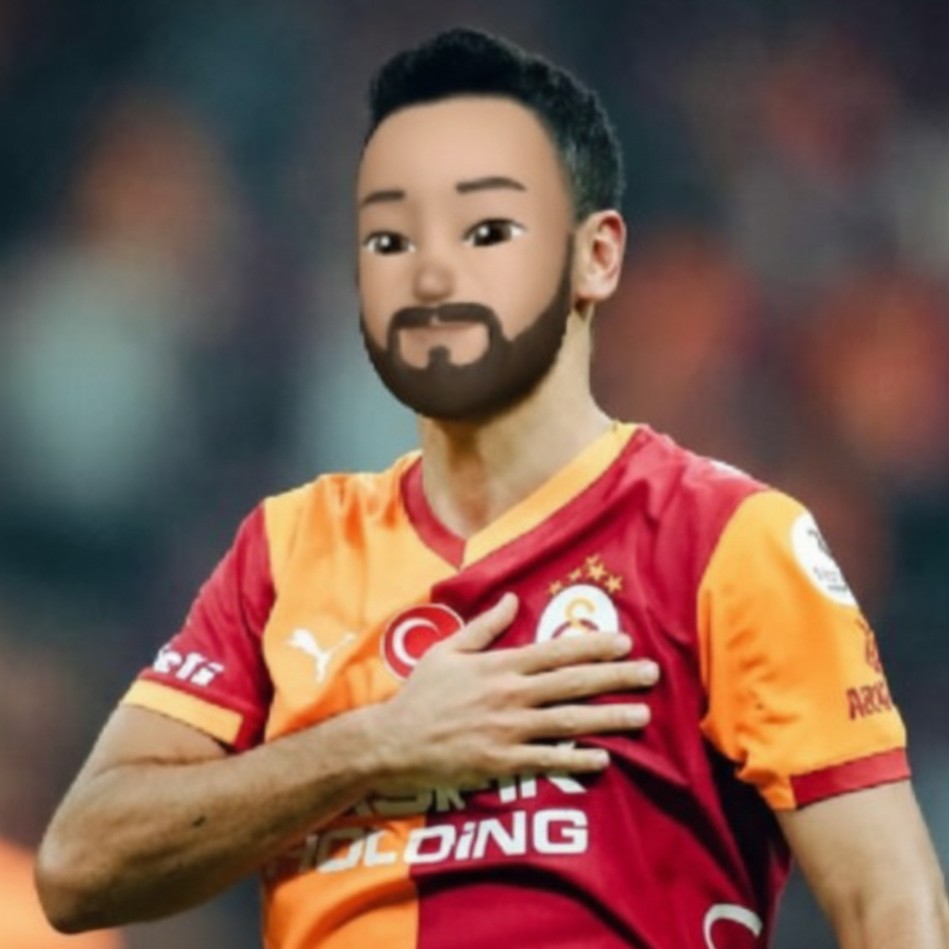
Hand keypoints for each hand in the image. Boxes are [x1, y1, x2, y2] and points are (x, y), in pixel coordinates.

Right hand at [366, 592, 657, 790]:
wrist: (393, 742)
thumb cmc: (421, 694)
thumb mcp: (448, 650)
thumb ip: (484, 626)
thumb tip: (513, 598)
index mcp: (500, 665)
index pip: (556, 652)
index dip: (593, 646)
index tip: (625, 642)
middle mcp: (511, 695)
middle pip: (573, 684)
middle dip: (615, 678)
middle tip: (651, 674)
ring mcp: (509, 731)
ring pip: (568, 722)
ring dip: (608, 718)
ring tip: (642, 715)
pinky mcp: (502, 763)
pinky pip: (547, 760)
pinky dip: (576, 760)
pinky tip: (603, 759)